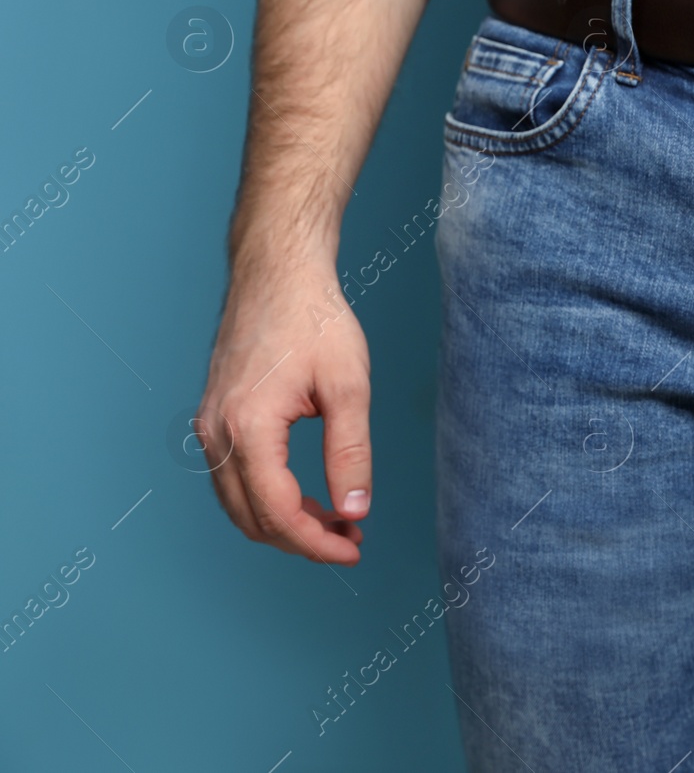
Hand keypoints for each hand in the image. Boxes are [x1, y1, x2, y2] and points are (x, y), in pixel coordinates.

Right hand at [195, 262, 370, 564]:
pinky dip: (268, 497)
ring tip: (337, 519)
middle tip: (351, 537)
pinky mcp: (215, 417)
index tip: (353, 548)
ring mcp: (209, 425)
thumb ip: (350, 452)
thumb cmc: (314, 321)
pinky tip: (309, 495)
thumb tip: (354, 509)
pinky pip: (234, 477)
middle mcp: (217, 433)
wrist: (277, 274)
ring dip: (284, 522)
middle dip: (302, 539)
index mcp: (248, 428)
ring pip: (238, 502)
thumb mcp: (348, 387)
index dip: (316, 543)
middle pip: (251, 517)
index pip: (276, 513)